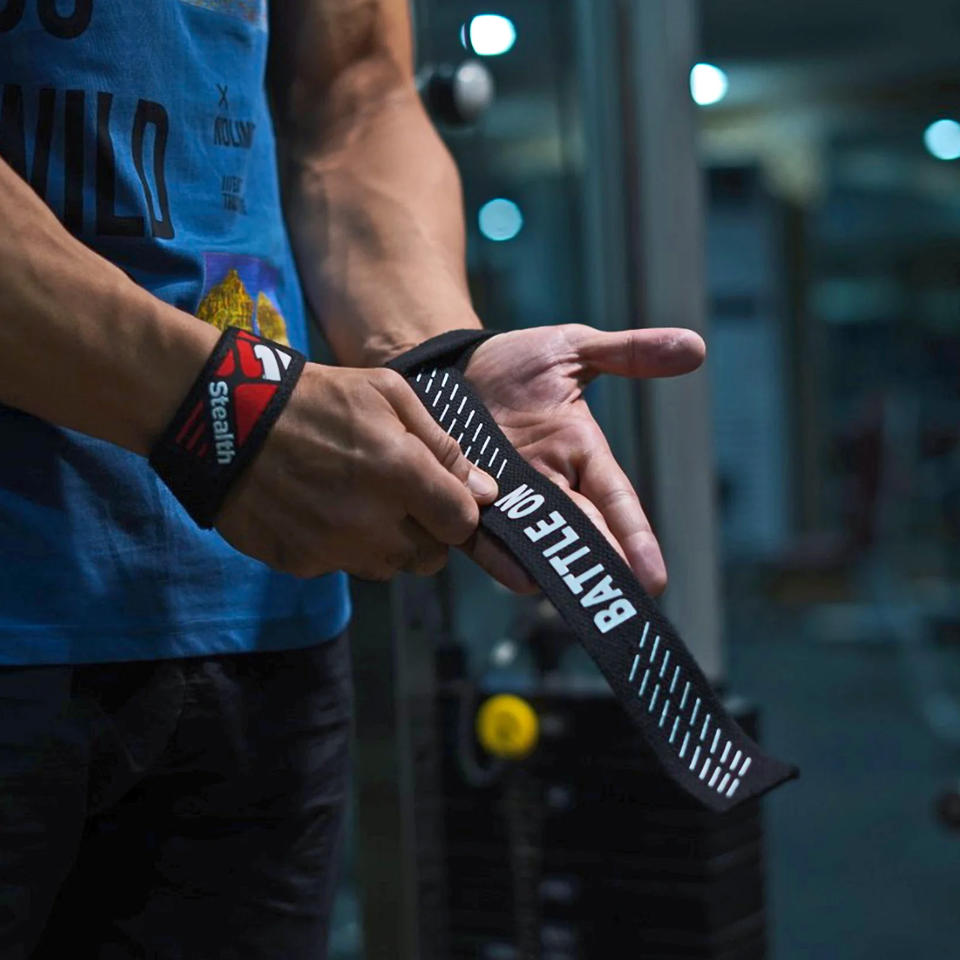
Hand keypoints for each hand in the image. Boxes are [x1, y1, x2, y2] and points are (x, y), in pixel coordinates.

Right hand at [216, 364, 498, 578]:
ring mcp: (333, 549)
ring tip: (354, 502)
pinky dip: (338, 547)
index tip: (443, 497)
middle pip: (429, 557)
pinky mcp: (300, 564)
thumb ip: (442, 446)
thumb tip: (485, 493)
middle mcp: (372, 523)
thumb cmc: (317, 397)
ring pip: (386, 567)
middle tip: (398, 499)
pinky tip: (318, 509)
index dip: (458, 512)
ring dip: (384, 544)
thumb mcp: (388, 394)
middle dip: (425, 533)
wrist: (227, 419)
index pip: (462, 524)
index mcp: (400, 474)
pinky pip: (340, 567)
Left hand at [462, 324, 705, 595]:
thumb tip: (696, 346)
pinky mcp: (465, 501)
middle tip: (625, 600)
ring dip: (555, 567)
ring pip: (537, 540)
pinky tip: (519, 577)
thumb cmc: (516, 362)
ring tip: (571, 595)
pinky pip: (484, 534)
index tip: (656, 576)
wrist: (448, 365)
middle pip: (582, 530)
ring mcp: (506, 496)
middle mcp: (548, 483)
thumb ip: (629, 353)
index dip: (635, 536)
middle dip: (602, 563)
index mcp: (580, 451)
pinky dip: (500, 556)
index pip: (615, 499)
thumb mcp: (574, 348)